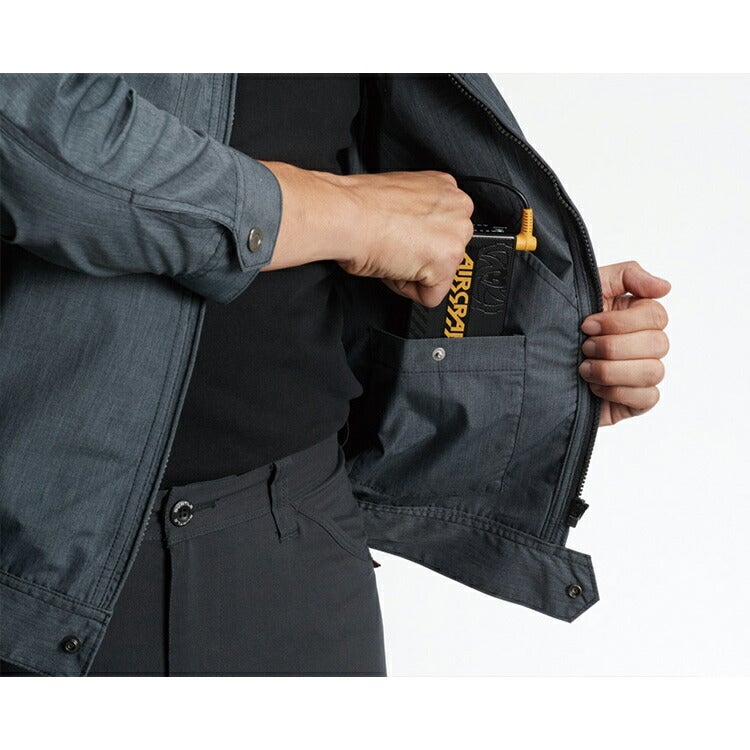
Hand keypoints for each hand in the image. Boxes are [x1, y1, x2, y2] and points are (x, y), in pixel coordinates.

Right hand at [257, 161, 473, 307]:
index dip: (417, 240)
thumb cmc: (359, 206)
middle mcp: (458, 206)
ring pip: (440, 274)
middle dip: (419, 258)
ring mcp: (456, 234)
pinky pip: (431, 296)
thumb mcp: (402, 200)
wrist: (346, 216)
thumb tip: (417, 231)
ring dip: (413, 272)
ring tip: (392, 253)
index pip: (444, 229)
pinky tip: (394, 266)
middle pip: (447, 252)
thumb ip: (420, 214)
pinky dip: (408, 290)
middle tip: (394, 246)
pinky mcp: (447, 262)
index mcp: (445, 187)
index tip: (401, 236)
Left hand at [578, 260, 670, 426]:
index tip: (587, 324)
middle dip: (612, 346)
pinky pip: (647, 397)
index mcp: (638, 317)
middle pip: (658, 344)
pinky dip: (616, 392)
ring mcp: (643, 374)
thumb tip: (665, 287)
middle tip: (584, 347)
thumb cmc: (562, 324)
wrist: (536, 364)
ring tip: (583, 368)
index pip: (656, 316)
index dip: (620, 322)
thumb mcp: (589, 288)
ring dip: (612, 370)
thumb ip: (628, 276)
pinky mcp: (637, 401)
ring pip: (653, 372)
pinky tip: (593, 388)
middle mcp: (645, 344)